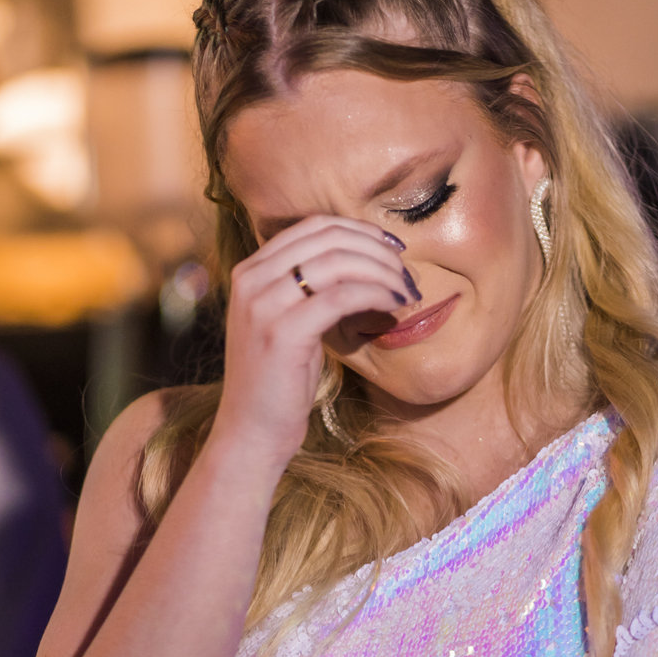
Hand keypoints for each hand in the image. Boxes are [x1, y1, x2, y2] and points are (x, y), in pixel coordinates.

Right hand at [211, 216, 418, 469]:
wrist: (252, 430)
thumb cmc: (281, 378)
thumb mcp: (289, 319)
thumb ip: (309, 285)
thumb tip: (367, 257)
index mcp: (251, 270)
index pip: (313, 226)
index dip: (359, 230)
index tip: (392, 247)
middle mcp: (251, 279)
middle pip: (328, 238)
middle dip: (377, 250)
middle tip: (405, 272)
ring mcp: (263, 304)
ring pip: (338, 263)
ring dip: (382, 272)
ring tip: (406, 291)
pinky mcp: (282, 332)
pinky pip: (341, 297)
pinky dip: (376, 295)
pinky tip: (395, 307)